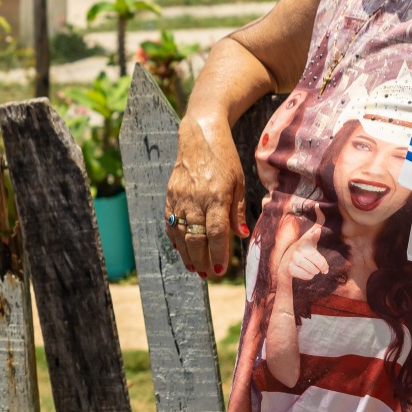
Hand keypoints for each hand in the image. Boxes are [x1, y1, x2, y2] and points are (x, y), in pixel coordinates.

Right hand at [165, 111, 248, 276]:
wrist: (199, 135)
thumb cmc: (224, 158)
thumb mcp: (238, 181)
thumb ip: (237, 210)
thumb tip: (241, 234)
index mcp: (216, 195)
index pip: (216, 232)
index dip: (218, 253)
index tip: (221, 270)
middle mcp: (195, 199)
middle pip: (196, 237)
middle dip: (202, 260)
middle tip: (208, 275)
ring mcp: (180, 197)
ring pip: (181, 233)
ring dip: (187, 254)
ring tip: (194, 269)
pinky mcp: (170, 194)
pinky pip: (170, 222)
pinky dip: (175, 238)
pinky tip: (181, 249)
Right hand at [277, 205, 327, 282]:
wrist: (285, 265)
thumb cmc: (302, 250)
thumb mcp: (309, 238)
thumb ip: (317, 224)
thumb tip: (318, 206)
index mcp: (305, 241)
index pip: (310, 237)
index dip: (314, 234)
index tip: (317, 231)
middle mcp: (298, 249)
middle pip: (319, 264)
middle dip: (321, 267)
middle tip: (321, 267)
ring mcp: (292, 259)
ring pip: (314, 271)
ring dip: (314, 272)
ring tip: (309, 267)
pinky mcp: (288, 269)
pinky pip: (308, 277)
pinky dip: (308, 276)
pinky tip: (302, 271)